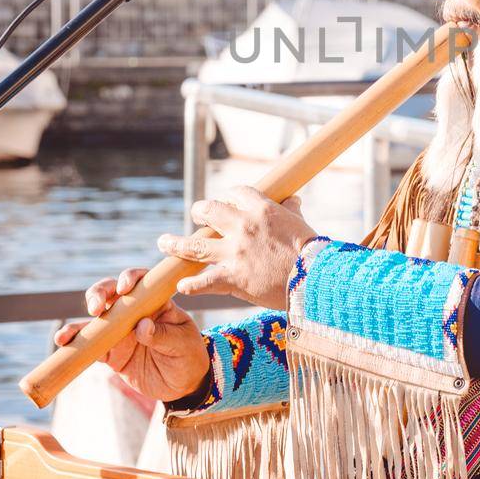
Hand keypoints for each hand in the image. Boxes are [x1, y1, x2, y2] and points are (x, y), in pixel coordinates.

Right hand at [53, 268, 209, 403]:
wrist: (184, 384)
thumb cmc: (189, 355)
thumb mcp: (184, 344)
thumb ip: (164, 335)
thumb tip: (142, 327)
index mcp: (156, 301)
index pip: (141, 281)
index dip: (130, 278)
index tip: (124, 289)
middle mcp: (134, 311)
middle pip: (111, 292)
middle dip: (99, 294)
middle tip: (96, 307)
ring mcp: (119, 330)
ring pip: (95, 318)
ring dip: (80, 321)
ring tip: (68, 333)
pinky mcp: (110, 351)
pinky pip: (90, 345)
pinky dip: (75, 343)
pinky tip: (63, 343)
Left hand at [160, 186, 316, 310]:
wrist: (315, 278)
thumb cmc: (312, 251)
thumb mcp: (301, 223)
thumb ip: (291, 210)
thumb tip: (293, 200)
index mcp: (261, 209)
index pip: (235, 194)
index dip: (228, 198)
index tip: (227, 204)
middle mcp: (242, 226)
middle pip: (208, 211)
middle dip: (200, 212)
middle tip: (197, 217)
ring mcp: (234, 252)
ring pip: (195, 245)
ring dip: (176, 244)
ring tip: (163, 242)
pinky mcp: (232, 277)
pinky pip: (204, 281)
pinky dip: (191, 284)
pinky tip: (181, 285)